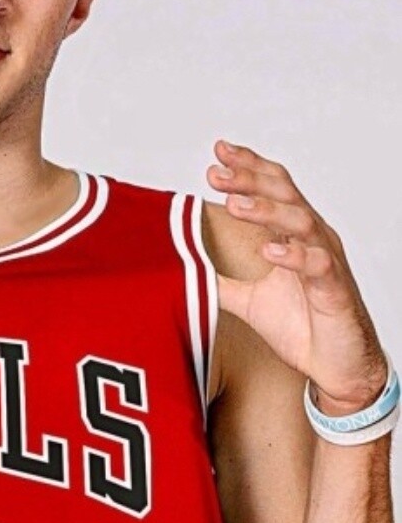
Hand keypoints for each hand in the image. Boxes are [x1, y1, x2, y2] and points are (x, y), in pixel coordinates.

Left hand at [207, 140, 387, 416]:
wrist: (336, 366)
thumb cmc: (304, 328)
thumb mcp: (250, 301)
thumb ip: (221, 283)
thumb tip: (186, 272)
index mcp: (295, 236)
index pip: (273, 190)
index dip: (248, 169)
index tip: (217, 156)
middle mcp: (314, 240)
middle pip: (285, 194)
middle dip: (250, 179)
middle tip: (217, 172)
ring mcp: (326, 262)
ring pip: (301, 221)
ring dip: (267, 211)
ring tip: (235, 205)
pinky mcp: (334, 290)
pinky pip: (317, 265)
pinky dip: (294, 255)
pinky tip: (270, 250)